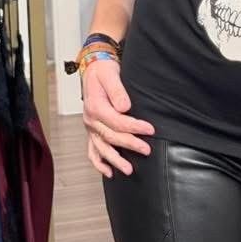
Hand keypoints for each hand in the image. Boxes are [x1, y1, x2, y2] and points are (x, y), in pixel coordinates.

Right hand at [82, 58, 154, 177]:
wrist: (93, 69)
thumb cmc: (103, 71)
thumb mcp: (110, 74)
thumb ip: (117, 90)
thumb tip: (125, 107)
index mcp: (95, 107)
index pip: (117, 121)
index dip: (134, 127)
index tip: (150, 129)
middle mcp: (91, 119)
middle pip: (111, 137)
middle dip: (130, 144)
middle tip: (146, 149)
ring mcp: (90, 127)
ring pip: (101, 148)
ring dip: (114, 160)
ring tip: (128, 170)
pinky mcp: (92, 130)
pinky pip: (92, 150)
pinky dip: (98, 162)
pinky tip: (108, 172)